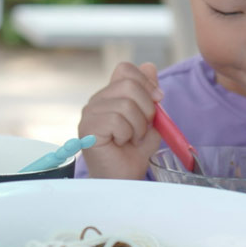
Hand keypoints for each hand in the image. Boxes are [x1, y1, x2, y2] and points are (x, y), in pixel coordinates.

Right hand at [79, 60, 162, 179]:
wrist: (122, 180)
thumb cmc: (132, 154)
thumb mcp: (148, 121)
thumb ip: (149, 96)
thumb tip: (149, 66)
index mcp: (110, 95)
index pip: (125, 69)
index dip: (146, 82)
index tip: (157, 100)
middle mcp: (97, 101)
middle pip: (129, 85)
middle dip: (146, 109)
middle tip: (142, 129)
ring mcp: (90, 113)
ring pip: (126, 104)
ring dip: (137, 126)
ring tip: (131, 139)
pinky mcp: (87, 127)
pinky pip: (117, 120)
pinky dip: (126, 134)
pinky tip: (120, 144)